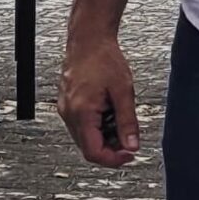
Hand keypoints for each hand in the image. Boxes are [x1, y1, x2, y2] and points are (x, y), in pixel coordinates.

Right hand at [60, 30, 139, 168]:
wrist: (88, 39)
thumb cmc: (103, 58)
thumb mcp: (123, 92)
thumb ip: (128, 122)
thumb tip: (132, 145)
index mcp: (81, 113)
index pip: (93, 153)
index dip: (114, 160)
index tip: (130, 154)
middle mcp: (69, 114)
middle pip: (88, 148)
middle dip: (111, 149)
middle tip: (129, 138)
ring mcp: (66, 109)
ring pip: (85, 138)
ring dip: (105, 137)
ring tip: (120, 117)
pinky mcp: (67, 104)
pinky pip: (81, 126)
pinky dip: (97, 127)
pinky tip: (109, 112)